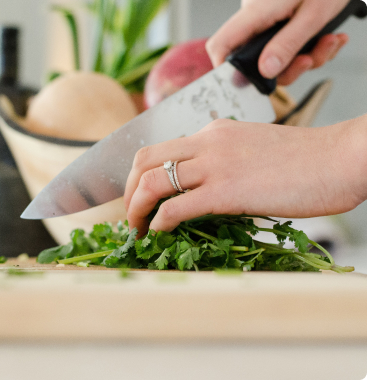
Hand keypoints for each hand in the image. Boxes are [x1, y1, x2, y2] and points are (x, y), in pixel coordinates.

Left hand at [124, 117, 366, 235]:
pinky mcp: (226, 191)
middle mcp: (206, 142)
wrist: (340, 158)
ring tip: (136, 229)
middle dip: (127, 190)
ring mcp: (214, 164)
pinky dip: (158, 222)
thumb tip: (203, 189)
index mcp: (213, 132)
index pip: (160, 148)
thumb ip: (224, 161)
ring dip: (135, 209)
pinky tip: (159, 233)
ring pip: (152, 181)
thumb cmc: (305, 160)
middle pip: (144, 159)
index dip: (141, 174)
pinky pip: (176, 207)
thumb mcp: (253, 149)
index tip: (140, 197)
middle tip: (130, 214)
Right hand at [206, 0, 349, 84]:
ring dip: (307, 58)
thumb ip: (288, 43)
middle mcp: (256, 19)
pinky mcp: (281, 24)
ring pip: (276, 58)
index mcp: (256, 12)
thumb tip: (266, 71)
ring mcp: (268, 22)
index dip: (225, 69)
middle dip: (288, 69)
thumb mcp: (313, 14)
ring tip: (329, 41)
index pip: (222, 45)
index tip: (245, 85)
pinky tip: (328, 38)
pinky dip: (311, 49)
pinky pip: (288, 48)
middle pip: (255, 61)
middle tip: (310, 60)